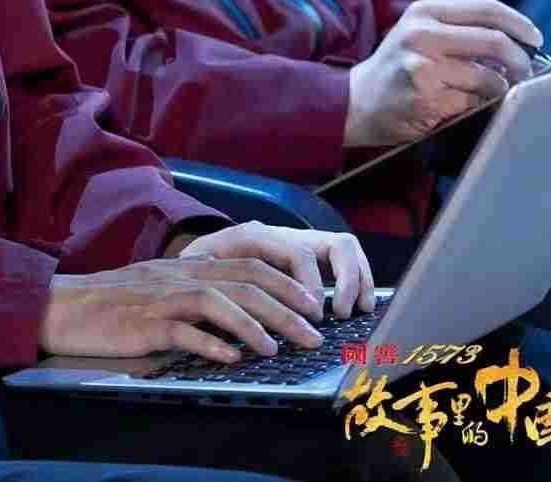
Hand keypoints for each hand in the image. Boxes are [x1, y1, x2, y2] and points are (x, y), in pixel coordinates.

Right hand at [40, 247, 331, 362]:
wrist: (63, 305)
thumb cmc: (112, 301)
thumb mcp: (160, 289)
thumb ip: (196, 295)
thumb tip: (237, 320)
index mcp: (188, 266)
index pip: (248, 266)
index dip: (285, 283)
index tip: (314, 304)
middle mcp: (181, 275)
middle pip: (244, 284)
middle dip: (285, 308)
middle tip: (314, 334)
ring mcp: (162, 298)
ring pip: (219, 302)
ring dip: (254, 325)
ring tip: (279, 348)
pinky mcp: (143, 324)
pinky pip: (182, 331)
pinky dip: (210, 343)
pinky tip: (231, 358)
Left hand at [173, 222, 374, 319]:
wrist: (189, 256)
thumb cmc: (193, 269)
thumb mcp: (196, 273)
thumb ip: (214, 285)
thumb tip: (235, 313)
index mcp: (257, 236)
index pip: (299, 253)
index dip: (311, 285)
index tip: (314, 316)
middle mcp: (283, 234)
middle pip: (334, 243)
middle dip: (347, 279)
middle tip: (343, 313)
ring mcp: (298, 242)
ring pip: (344, 247)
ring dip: (358, 278)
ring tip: (361, 310)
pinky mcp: (306, 255)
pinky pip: (343, 258)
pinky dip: (357, 280)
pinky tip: (357, 306)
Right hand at [345, 0, 542, 148]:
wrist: (358, 100)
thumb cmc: (397, 66)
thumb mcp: (419, 31)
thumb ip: (458, 26)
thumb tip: (512, 36)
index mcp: (424, 12)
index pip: (485, 8)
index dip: (518, 22)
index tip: (535, 37)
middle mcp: (423, 34)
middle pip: (494, 41)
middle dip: (519, 59)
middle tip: (526, 70)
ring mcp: (424, 67)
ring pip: (488, 77)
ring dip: (496, 87)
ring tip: (481, 90)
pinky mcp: (427, 97)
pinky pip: (472, 101)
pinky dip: (475, 104)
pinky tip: (456, 102)